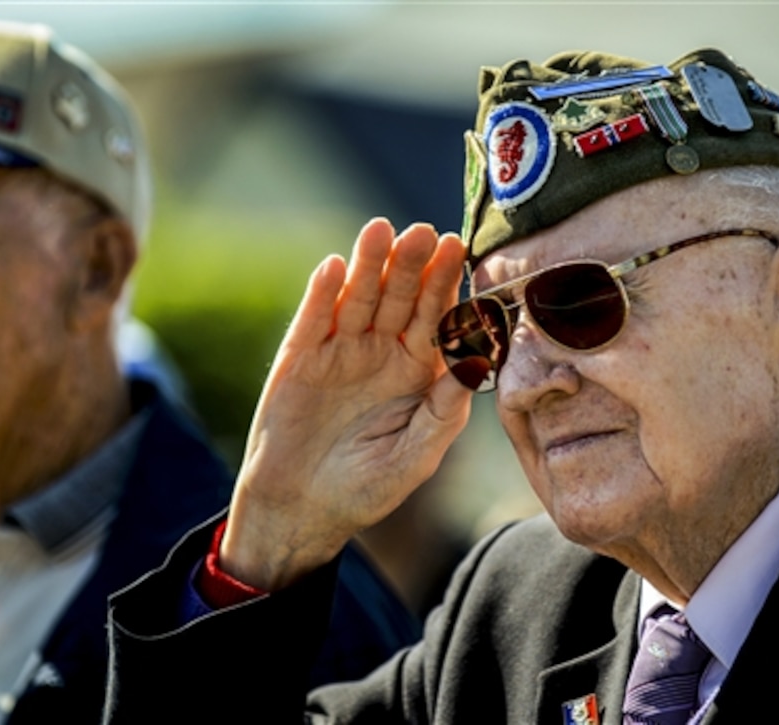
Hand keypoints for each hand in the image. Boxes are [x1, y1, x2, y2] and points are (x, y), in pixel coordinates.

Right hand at [220, 218, 471, 589]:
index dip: (445, 285)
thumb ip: (446, 411)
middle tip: (424, 232)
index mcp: (418, 372)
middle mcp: (382, 353)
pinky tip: (334, 268)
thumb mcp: (416, 455)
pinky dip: (322, 295)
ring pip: (358, 299)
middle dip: (412, 266)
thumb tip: (478, 365)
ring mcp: (340, 351)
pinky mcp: (300, 359)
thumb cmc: (368, 488)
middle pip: (400, 299)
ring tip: (381, 230)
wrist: (303, 511)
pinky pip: (314, 321)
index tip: (457, 250)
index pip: (436, 319)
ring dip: (369, 265)